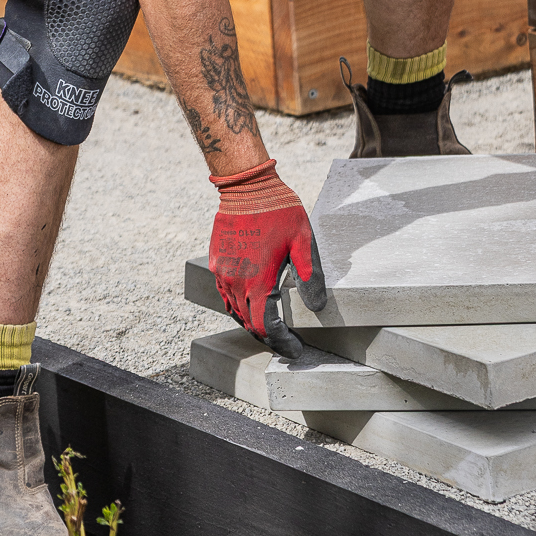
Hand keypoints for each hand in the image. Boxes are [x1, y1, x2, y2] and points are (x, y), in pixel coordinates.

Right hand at [209, 159, 326, 358]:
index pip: (267, 327)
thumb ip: (310, 276)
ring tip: (271, 326)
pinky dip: (238, 306)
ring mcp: (223, 273)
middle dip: (269, 336)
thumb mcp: (303, 241)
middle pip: (250, 324)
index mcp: (259, 281)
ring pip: (235, 311)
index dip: (281, 343)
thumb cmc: (279, 210)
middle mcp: (237, 282)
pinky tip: (250, 303)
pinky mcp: (217, 262)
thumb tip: (318, 307)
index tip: (295, 349)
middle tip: (287, 340)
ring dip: (252, 322)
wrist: (247, 186)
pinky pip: (225, 295)